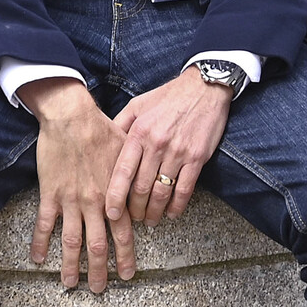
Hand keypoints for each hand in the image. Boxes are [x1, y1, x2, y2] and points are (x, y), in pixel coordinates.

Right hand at [20, 78, 136, 291]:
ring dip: (71, 266)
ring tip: (70, 285)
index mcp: (115, 195)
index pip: (124, 234)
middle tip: (99, 290)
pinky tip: (36, 259)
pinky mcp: (50, 193)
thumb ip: (136, 177)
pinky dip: (39, 243)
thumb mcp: (130, 153)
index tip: (127, 275)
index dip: (126, 256)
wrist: (73, 117)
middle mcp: (95, 203)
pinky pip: (44, 224)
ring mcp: (71, 201)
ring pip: (72, 241)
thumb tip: (148, 190)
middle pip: (98, 245)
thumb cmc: (102, 130)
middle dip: (99, 271)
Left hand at [107, 67, 233, 224]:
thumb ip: (120, 125)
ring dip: (155, 212)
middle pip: (141, 188)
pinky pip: (185, 190)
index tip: (110, 213)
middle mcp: (157, 144)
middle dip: (135, 209)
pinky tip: (171, 213)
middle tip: (133, 218)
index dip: (115, 196)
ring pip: (162, 193)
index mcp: (139, 132)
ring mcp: (178, 152)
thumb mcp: (138, 105)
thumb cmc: (168, 97)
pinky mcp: (197, 158)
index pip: (122, 171)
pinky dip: (177, 206)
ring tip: (150, 220)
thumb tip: (103, 144)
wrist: (204, 87)